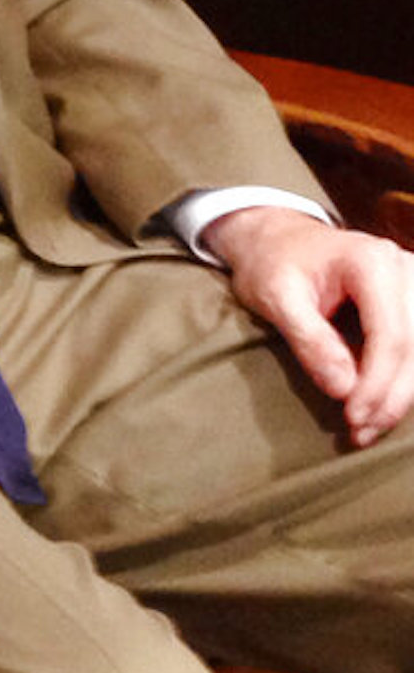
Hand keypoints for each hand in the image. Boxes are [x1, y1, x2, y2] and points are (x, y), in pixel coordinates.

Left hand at [207, 205, 413, 445]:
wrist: (277, 239)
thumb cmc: (271, 264)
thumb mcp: (274, 296)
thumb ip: (309, 339)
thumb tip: (343, 389)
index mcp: (371, 262)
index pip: (390, 335)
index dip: (377, 384)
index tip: (354, 418)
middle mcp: (405, 268)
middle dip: (393, 397)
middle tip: (361, 432)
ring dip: (404, 394)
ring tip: (371, 426)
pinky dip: (407, 379)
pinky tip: (385, 404)